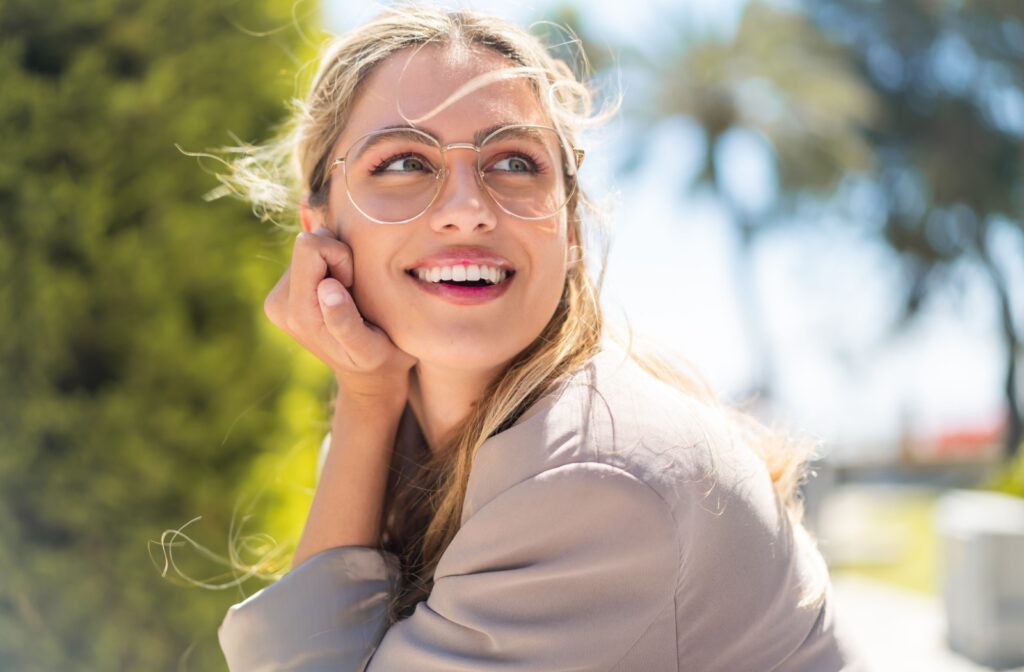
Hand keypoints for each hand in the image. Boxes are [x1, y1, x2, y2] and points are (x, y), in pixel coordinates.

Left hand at [263, 226, 417, 405]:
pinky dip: (331, 267)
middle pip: (308, 244)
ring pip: (310, 248)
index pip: (309, 247)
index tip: (354, 286)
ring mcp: (279, 296)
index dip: (341, 257)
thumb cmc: (381, 360)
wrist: (367, 376)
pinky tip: (343, 295)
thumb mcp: (370, 348)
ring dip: (337, 265)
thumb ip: (345, 321)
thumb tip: (326, 287)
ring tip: (351, 297)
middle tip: (355, 293)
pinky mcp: (285, 291)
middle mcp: (279, 303)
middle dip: (339, 259)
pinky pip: (310, 256)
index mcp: (297, 313)